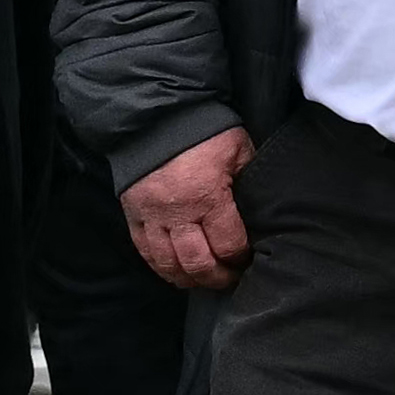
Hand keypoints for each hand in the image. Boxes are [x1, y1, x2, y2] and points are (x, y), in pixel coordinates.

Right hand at [122, 123, 253, 291]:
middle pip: (198, 264)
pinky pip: (146, 253)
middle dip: (218, 277)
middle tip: (231, 277)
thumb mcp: (238, 150)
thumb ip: (249, 182)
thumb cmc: (204, 131)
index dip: (241, 258)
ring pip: (169, 265)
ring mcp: (151, 217)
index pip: (228, 245)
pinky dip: (162, 268)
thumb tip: (261, 212)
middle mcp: (177, 212)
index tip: (247, 259)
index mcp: (208, 196)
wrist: (157, 116)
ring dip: (190, 279)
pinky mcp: (133, 216)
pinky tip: (177, 271)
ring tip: (205, 279)